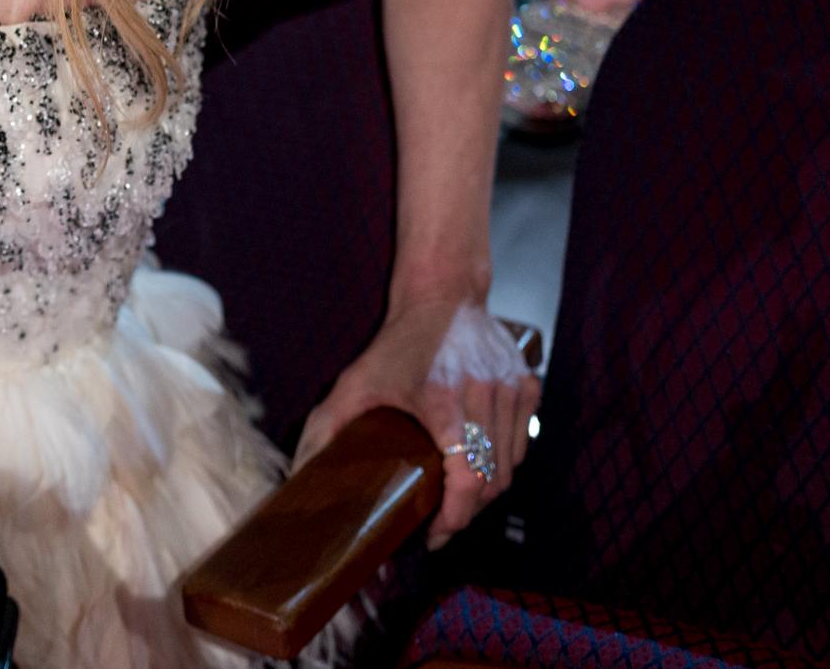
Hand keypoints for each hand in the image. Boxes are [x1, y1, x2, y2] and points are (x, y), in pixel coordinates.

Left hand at [296, 300, 539, 547]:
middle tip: (438, 521)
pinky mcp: (527, 389)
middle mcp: (485, 398)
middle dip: (465, 513)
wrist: (442, 294)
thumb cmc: (399, 342)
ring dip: (485, 493)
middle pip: (490, 484)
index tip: (434, 534)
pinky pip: (521, 446)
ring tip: (455, 498)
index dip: (454, 519)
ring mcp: (512, 393)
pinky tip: (477, 466)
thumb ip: (325, 429)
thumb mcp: (355, 383)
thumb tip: (301, 473)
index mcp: (444, 402)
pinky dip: (502, 465)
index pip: (467, 481)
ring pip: (509, 469)